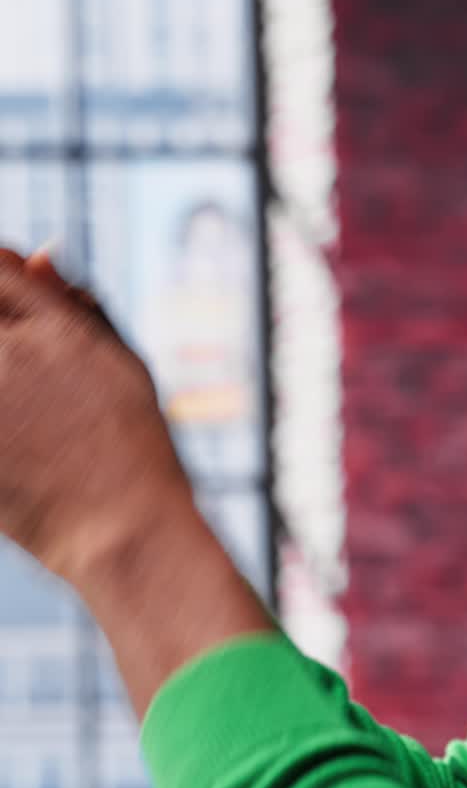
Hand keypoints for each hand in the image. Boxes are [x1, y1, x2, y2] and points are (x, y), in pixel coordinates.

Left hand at [0, 247, 193, 585]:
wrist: (120, 531)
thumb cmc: (133, 449)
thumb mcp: (121, 364)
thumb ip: (74, 307)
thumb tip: (37, 257)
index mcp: (54, 327)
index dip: (0, 280)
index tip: (10, 310)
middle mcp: (9, 354)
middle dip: (1, 330)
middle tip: (22, 373)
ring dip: (4, 379)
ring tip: (24, 411)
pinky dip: (2, 415)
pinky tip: (18, 436)